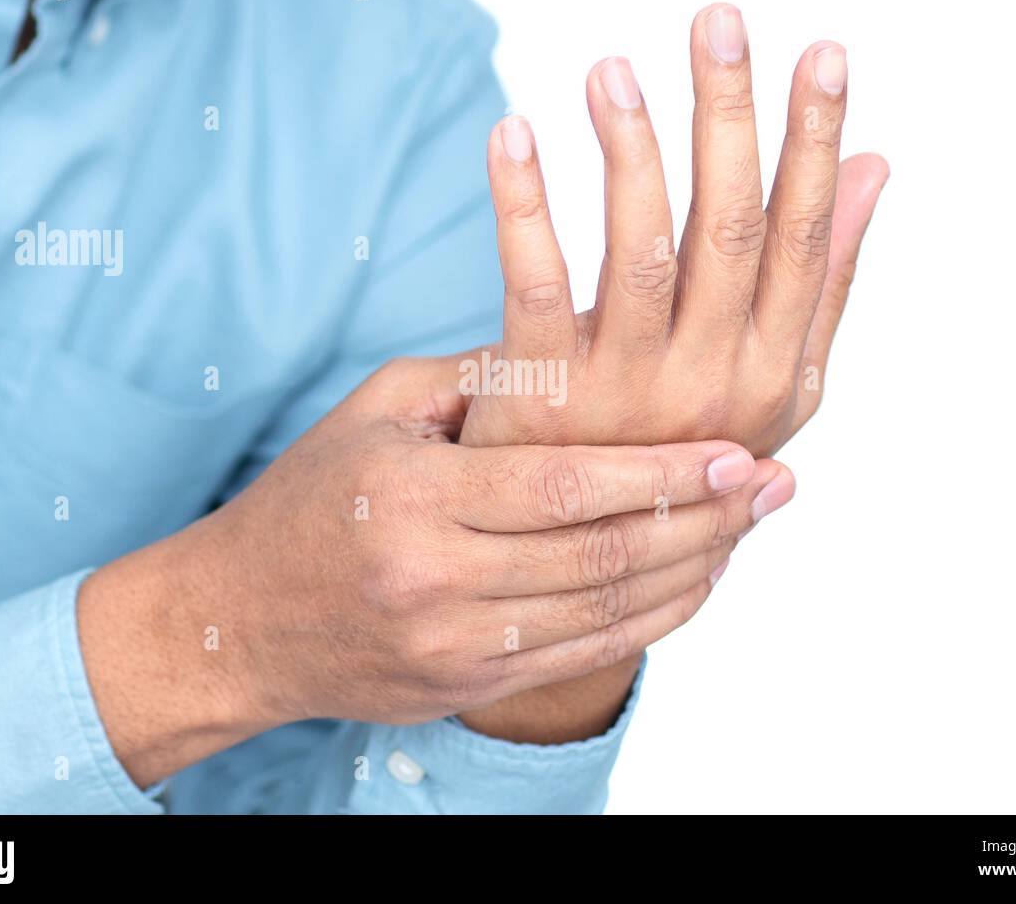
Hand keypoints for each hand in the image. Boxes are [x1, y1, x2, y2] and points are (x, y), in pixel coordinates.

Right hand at [78, 353, 777, 783]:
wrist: (239, 619)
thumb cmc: (312, 496)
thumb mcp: (380, 410)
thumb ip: (484, 378)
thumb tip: (591, 330)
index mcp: (415, 495)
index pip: (565, 485)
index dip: (661, 472)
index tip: (736, 450)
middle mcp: (436, 578)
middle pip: (602, 555)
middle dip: (704, 520)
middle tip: (775, 484)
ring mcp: (453, 644)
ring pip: (606, 613)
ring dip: (693, 570)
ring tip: (751, 526)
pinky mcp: (465, 685)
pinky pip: (583, 656)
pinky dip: (651, 620)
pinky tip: (695, 581)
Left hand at [456, 4, 887, 741]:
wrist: (585, 562)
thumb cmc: (682, 450)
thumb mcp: (770, 379)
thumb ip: (820, 279)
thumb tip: (875, 169)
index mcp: (775, 373)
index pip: (804, 239)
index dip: (814, 144)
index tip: (821, 55)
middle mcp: (714, 386)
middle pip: (728, 230)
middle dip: (729, 120)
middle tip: (718, 23)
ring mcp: (630, 396)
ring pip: (640, 251)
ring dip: (631, 151)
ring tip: (613, 68)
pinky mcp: (548, 399)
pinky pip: (536, 286)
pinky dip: (524, 206)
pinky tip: (512, 135)